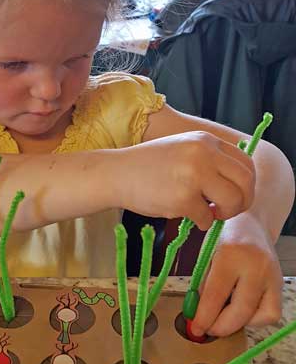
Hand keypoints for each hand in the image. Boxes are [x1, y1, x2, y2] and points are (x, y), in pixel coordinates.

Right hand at [118, 131, 254, 229]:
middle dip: (242, 201)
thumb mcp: (184, 149)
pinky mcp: (183, 198)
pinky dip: (200, 222)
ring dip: (225, 213)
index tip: (235, 195)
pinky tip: (187, 216)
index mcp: (206, 140)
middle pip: (247, 182)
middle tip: (226, 210)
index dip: (246, 184)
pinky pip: (206, 218)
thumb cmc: (149, 166)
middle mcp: (204, 153)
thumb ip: (210, 159)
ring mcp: (194, 175)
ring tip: (209, 214)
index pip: (247, 163)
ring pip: (233, 201)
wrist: (116, 173)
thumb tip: (239, 185)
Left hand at [190, 215, 282, 336]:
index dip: (204, 317)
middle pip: (240, 311)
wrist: (251, 224)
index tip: (196, 329)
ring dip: (239, 323)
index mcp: (231, 254)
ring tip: (225, 314)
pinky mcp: (281, 284)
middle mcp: (256, 266)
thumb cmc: (224, 239)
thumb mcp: (207, 256)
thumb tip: (197, 316)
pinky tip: (242, 309)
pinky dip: (255, 319)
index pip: (216, 295)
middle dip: (221, 327)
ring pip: (259, 317)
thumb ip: (202, 286)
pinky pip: (271, 314)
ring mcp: (272, 275)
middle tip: (209, 329)